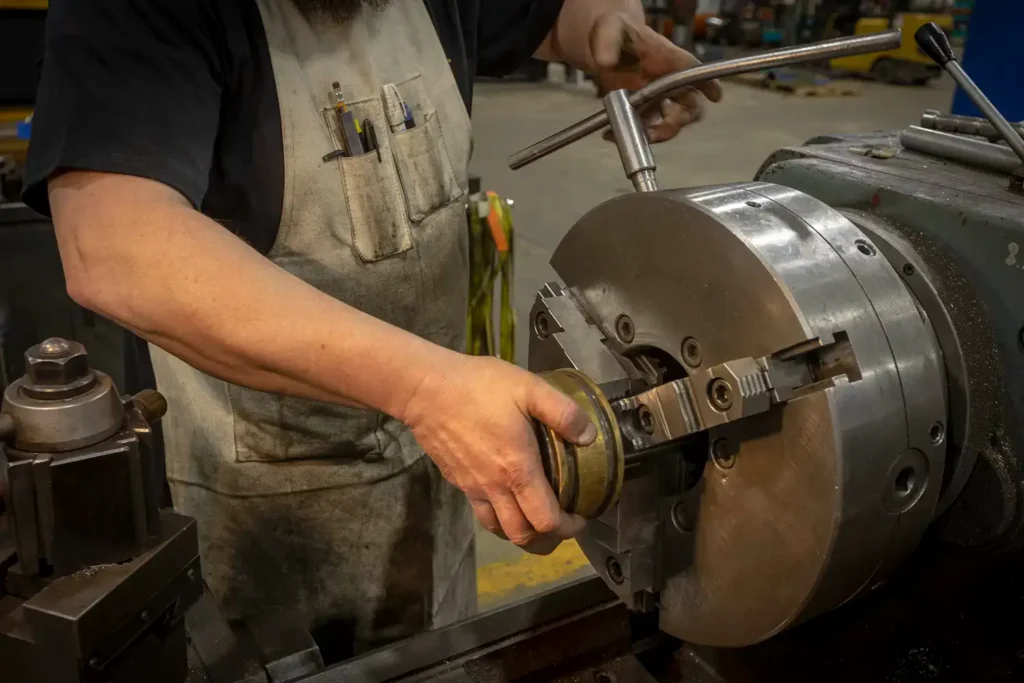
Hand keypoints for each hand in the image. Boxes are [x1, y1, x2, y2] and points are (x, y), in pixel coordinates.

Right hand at [400, 354, 592, 553]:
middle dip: (547, 541)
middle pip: (521, 536)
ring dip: (521, 533)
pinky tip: (506, 498)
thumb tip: (590, 437)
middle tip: (562, 526)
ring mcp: (472, 487)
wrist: (426, 389)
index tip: (580, 517)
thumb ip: (564, 413)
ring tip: (535, 520)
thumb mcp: (529, 389)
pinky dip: (498, 517)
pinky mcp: (457, 481)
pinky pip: (481, 512)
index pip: (546, 521)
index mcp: (518, 470)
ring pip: (498, 529)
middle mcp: (495, 488)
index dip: (568, 528)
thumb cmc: (479, 387)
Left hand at [590, 11, 722, 141]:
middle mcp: (671, 83)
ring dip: (655, 134)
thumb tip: (605, 61)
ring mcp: (660, 100)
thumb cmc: (616, 32)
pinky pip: (645, 130)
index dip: (708, 85)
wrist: (605, 46)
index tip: (715, 96)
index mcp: (670, 59)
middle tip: (656, 129)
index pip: (695, 71)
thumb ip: (608, 42)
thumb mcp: (610, 29)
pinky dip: (629, 136)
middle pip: (689, 108)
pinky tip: (609, 134)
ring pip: (670, 124)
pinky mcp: (644, 112)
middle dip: (677, 122)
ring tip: (628, 133)